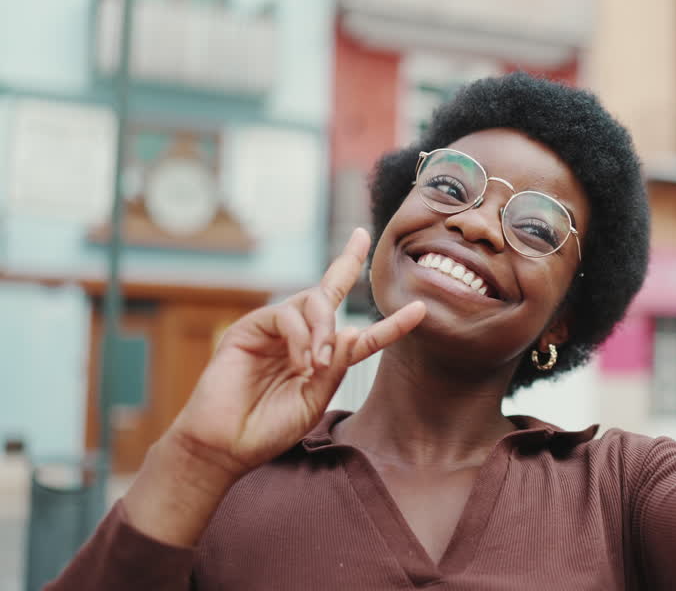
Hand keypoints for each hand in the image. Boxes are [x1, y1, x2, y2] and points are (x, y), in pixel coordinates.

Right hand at [167, 228, 425, 481]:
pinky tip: (301, 361)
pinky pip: (286, 314)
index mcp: (321, 359)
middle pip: (329, 289)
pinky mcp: (250, 328)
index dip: (391, 323)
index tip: (422, 308)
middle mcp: (301, 338)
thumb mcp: (314, 401)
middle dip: (348, 260)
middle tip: (361, 256)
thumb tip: (354, 330)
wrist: (226, 446)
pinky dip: (301, 336)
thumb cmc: (269, 428)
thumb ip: (336, 367)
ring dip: (325, 328)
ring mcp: (275, 330)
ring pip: (313, 300)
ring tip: (318, 363)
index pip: (361, 335)